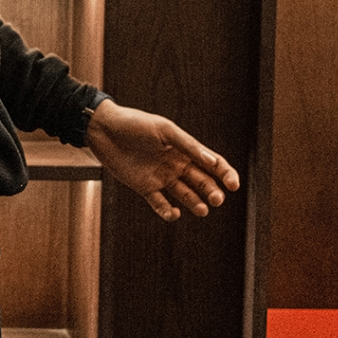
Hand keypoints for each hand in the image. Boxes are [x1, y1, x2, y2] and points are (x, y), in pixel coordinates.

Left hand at [86, 101, 239, 221]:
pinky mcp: (144, 187)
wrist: (103, 130)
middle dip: (212, 192)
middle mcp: (175, 164)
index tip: (233, 185)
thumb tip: (213, 162)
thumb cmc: (134, 124)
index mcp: (184, 149)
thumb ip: (187, 145)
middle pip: (202, 182)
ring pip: (185, 195)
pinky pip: (160, 203)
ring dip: (195, 203)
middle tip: (217, 200)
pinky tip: (173, 214)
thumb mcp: (163, 130)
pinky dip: (168, 211)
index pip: (212, 163)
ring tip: (202, 210)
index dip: (226, 174)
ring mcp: (161, 177)